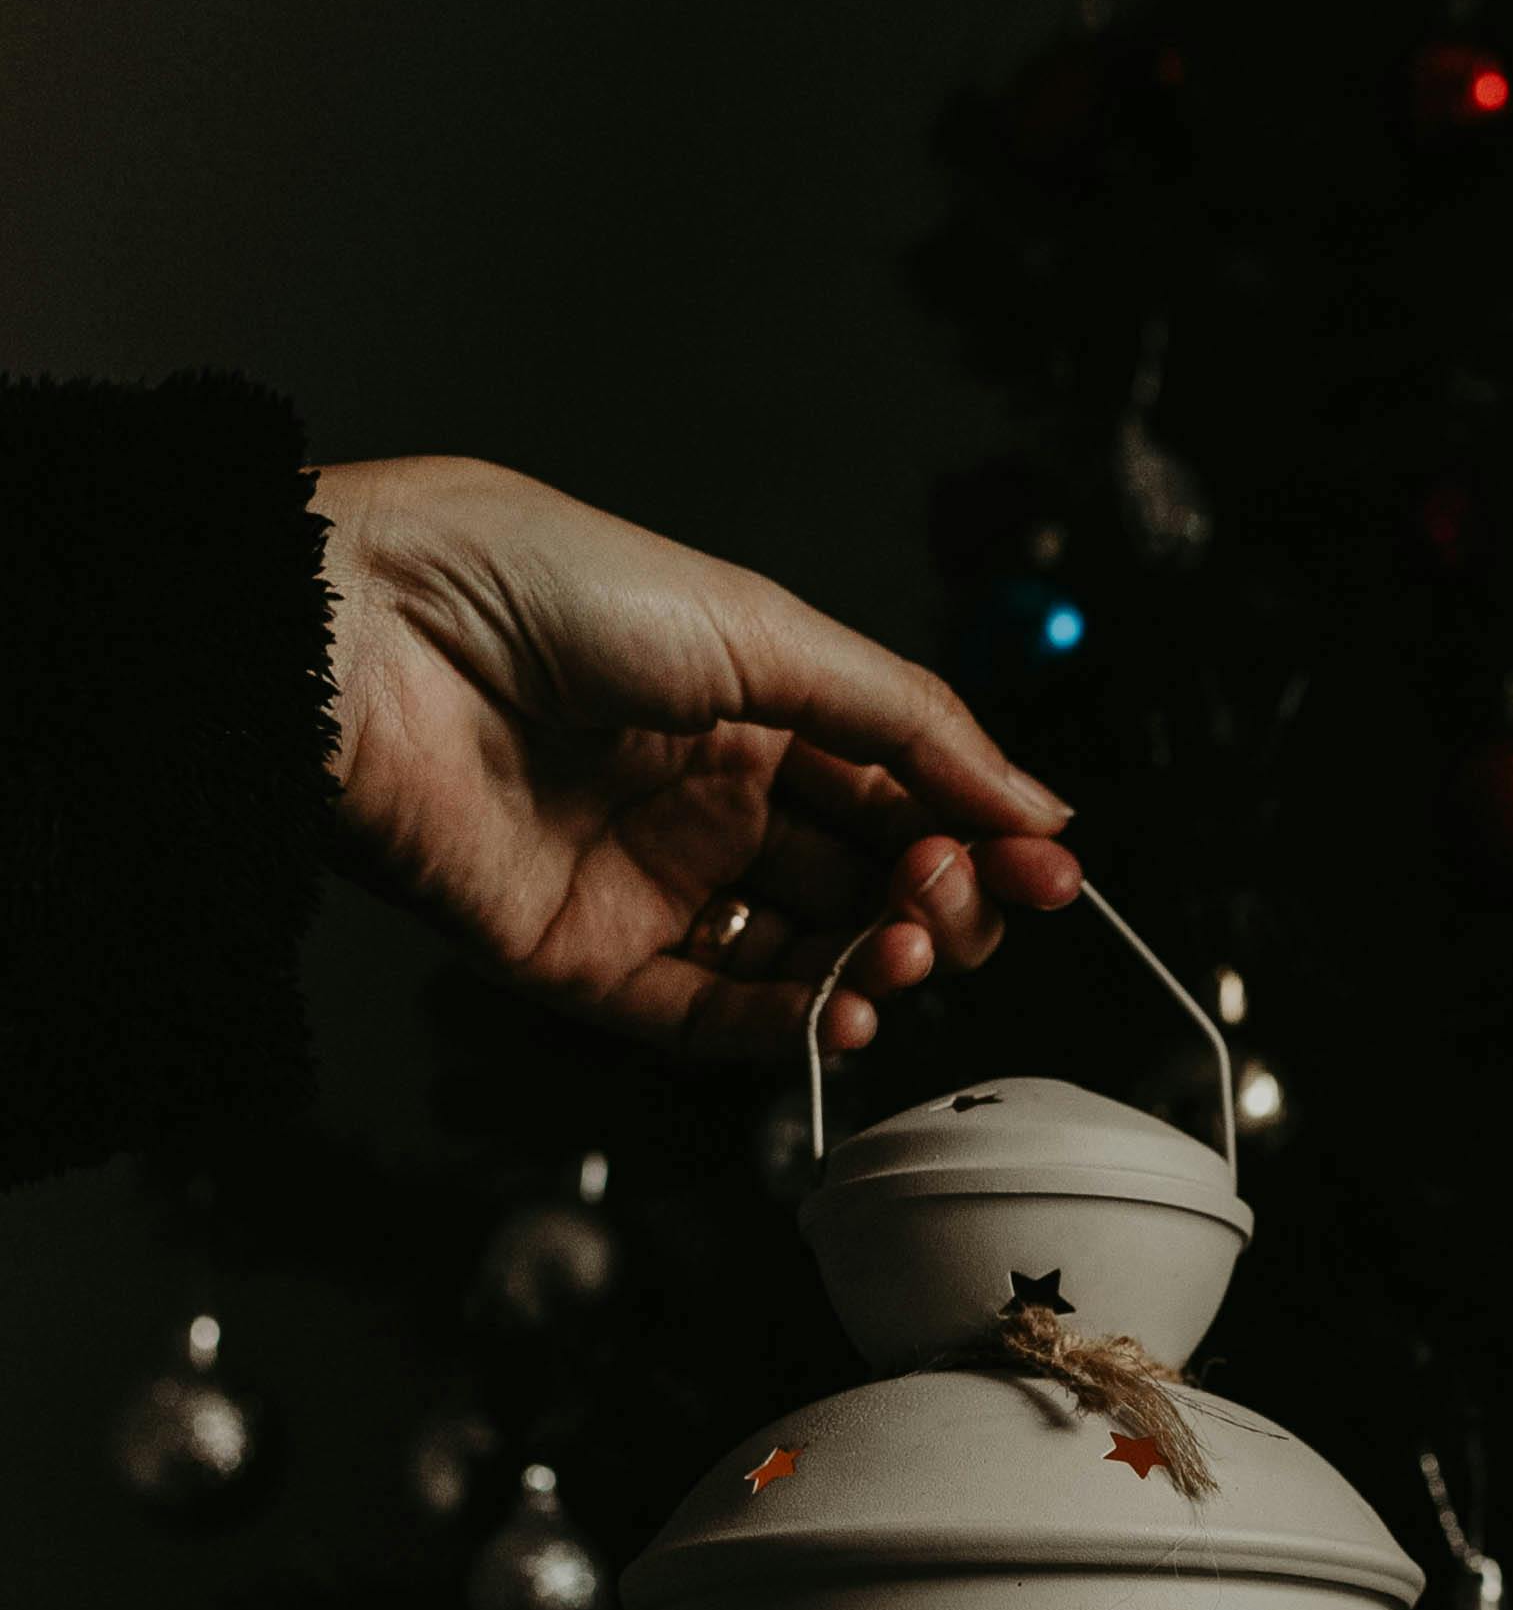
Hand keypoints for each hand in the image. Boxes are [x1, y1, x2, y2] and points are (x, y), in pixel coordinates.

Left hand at [312, 455, 1080, 1058]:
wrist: (366, 640)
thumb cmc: (535, 587)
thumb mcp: (764, 628)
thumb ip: (910, 724)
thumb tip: (1033, 800)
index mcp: (748, 702)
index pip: (898, 788)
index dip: (979, 831)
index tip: (1048, 869)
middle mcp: (702, 795)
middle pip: (863, 879)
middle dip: (938, 900)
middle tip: (964, 900)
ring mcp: (646, 880)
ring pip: (800, 952)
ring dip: (878, 964)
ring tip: (911, 950)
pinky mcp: (584, 958)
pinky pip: (706, 1013)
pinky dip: (788, 1022)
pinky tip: (846, 1007)